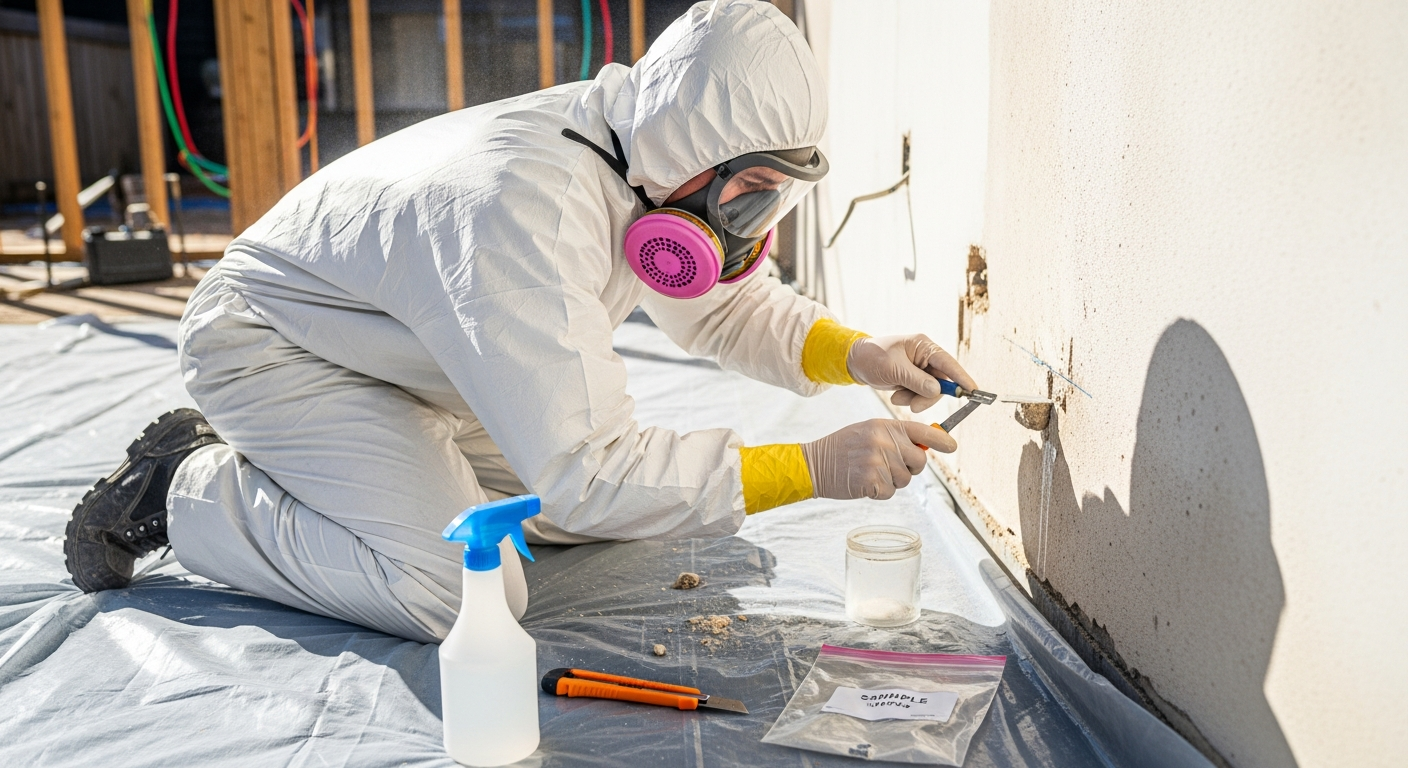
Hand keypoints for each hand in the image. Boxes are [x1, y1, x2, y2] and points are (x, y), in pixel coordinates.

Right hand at [801, 419, 955, 500]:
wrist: (814, 464)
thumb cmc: (843, 448)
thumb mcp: (868, 431)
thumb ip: (895, 436)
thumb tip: (925, 446)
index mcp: (884, 426)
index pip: (921, 431)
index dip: (941, 440)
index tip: (952, 446)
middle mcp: (884, 441)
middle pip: (918, 461)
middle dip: (909, 467)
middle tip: (888, 465)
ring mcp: (878, 461)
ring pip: (905, 479)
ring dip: (892, 481)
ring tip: (871, 472)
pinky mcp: (872, 481)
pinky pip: (891, 492)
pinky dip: (880, 492)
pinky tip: (864, 482)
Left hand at [846, 334, 977, 412]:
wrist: (855, 362)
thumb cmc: (873, 357)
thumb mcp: (894, 369)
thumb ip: (917, 381)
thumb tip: (937, 391)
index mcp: (923, 346)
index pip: (948, 363)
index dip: (962, 378)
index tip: (973, 391)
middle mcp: (925, 356)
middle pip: (941, 382)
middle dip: (928, 396)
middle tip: (914, 406)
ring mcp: (920, 369)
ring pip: (931, 391)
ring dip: (916, 399)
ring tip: (897, 398)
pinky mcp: (914, 379)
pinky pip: (920, 394)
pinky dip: (910, 399)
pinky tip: (896, 396)